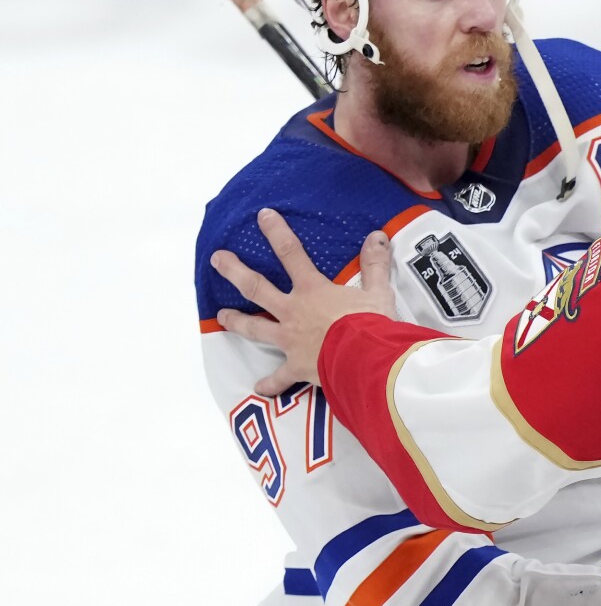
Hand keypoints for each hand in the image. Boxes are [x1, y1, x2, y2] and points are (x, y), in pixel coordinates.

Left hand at [211, 208, 396, 395]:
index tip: (262, 216)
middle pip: (256, 288)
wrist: (365, 361)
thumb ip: (375, 264)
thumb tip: (377, 236)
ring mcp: (290, 340)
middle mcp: (294, 311)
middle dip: (235, 271)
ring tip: (222, 315)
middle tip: (217, 260)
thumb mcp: (378, 291)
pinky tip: (259, 389)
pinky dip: (269, 384)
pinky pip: (279, 378)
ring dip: (237, 321)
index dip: (277, 233)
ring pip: (256, 328)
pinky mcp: (297, 367)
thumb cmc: (372, 324)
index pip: (292, 254)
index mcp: (312, 290)